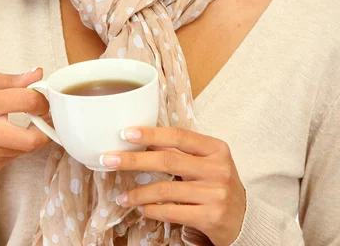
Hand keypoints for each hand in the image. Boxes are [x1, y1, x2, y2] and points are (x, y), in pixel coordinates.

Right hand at [0, 68, 50, 172]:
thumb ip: (13, 79)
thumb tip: (37, 74)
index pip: (26, 101)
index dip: (42, 101)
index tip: (43, 101)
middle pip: (29, 139)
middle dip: (45, 130)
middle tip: (45, 120)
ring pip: (24, 150)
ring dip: (33, 138)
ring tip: (29, 126)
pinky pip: (15, 158)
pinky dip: (20, 147)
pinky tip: (14, 137)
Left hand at [100, 126, 245, 245]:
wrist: (245, 220)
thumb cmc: (219, 185)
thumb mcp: (208, 162)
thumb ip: (183, 151)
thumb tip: (144, 140)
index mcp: (215, 148)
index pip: (178, 135)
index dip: (150, 133)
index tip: (126, 133)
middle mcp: (217, 168)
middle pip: (168, 160)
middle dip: (134, 160)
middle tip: (109, 160)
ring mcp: (215, 193)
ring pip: (166, 190)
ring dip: (139, 193)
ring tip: (122, 196)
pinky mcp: (211, 216)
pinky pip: (173, 212)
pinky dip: (152, 210)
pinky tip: (141, 209)